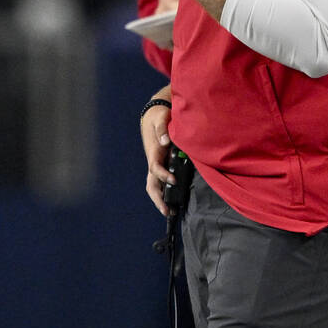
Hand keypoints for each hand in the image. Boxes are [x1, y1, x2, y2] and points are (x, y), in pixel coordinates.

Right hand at [140, 96, 173, 216]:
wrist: (155, 114)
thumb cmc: (159, 115)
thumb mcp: (161, 117)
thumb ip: (162, 129)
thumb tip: (165, 142)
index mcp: (154, 151)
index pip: (155, 168)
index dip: (163, 175)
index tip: (173, 180)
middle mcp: (153, 160)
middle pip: (151, 183)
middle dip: (158, 198)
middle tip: (168, 211)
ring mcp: (157, 163)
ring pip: (155, 185)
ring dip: (161, 199)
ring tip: (172, 212)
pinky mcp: (162, 164)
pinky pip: (161, 181)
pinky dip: (166, 191)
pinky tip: (175, 200)